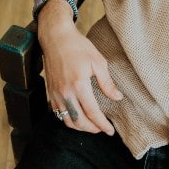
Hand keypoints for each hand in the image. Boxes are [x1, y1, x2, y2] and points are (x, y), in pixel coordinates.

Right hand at [39, 10, 123, 134]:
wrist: (55, 37)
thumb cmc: (78, 46)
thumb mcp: (98, 61)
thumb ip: (107, 82)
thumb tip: (117, 97)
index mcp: (79, 85)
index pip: (92, 112)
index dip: (102, 125)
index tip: (110, 130)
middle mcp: (65, 92)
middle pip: (79, 121)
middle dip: (92, 129)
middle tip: (103, 130)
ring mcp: (56, 93)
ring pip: (67, 120)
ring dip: (80, 128)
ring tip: (91, 126)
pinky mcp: (50, 92)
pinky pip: (58, 113)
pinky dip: (69, 120)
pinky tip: (78, 118)